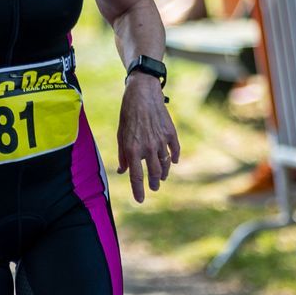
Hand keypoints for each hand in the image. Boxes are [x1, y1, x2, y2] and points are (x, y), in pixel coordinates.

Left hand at [117, 75, 180, 202]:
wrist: (142, 94)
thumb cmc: (128, 114)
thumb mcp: (120, 135)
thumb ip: (123, 155)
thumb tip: (122, 171)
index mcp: (132, 150)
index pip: (136, 176)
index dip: (138, 190)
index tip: (140, 200)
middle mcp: (148, 148)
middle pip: (153, 173)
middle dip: (153, 183)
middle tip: (154, 187)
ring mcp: (161, 141)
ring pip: (165, 164)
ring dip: (163, 173)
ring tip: (161, 177)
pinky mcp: (170, 133)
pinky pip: (175, 151)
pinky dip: (174, 158)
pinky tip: (173, 162)